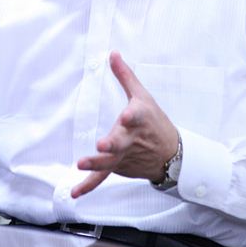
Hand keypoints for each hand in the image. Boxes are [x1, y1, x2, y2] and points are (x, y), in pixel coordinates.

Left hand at [72, 51, 177, 197]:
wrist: (171, 154)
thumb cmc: (155, 121)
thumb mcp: (142, 96)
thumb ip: (125, 76)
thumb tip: (112, 53)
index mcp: (140, 119)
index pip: (137, 115)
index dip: (132, 116)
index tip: (126, 116)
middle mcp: (133, 139)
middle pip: (121, 142)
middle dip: (112, 144)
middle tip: (102, 145)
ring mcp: (125, 156)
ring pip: (110, 161)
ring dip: (96, 164)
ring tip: (81, 164)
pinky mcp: (119, 167)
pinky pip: (102, 177)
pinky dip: (88, 186)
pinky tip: (74, 193)